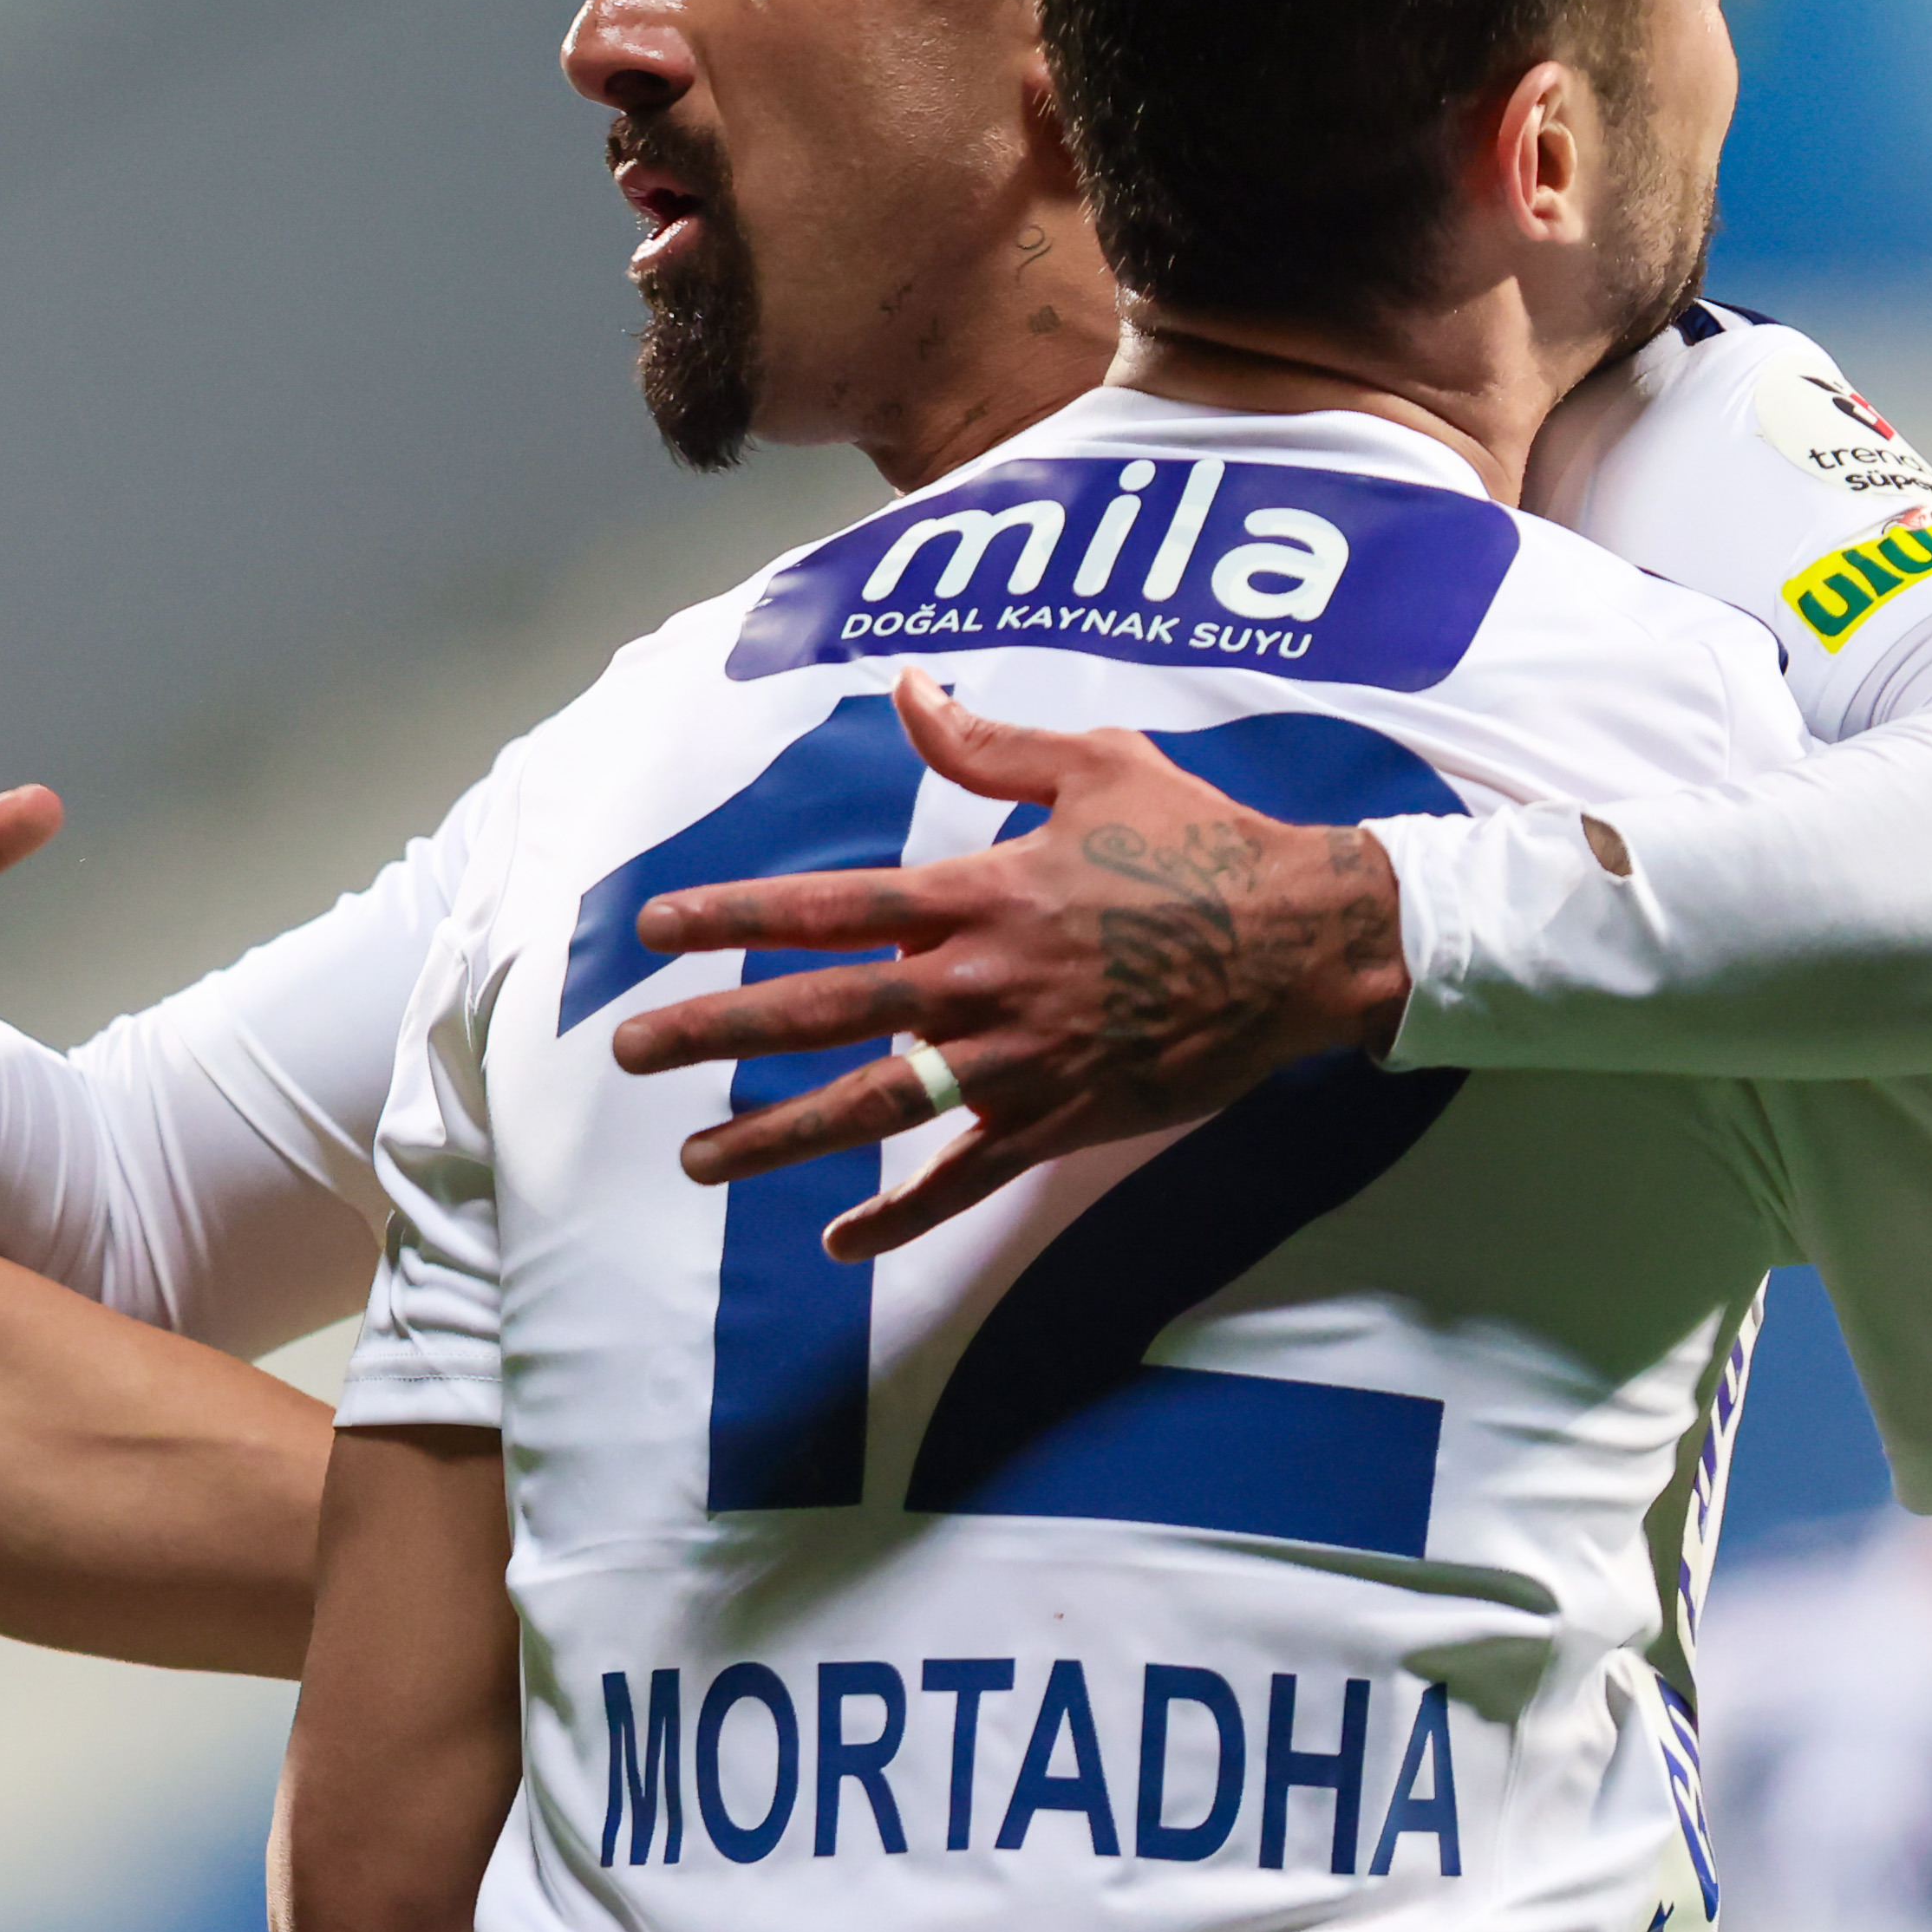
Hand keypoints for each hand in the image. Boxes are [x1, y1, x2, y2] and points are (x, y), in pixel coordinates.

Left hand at [606, 671, 1411, 1259]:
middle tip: (631, 1052)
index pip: (827, 906)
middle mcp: (980, 981)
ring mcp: (1018, 1062)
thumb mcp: (1094, 764)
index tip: (656, 931)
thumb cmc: (1199, 843)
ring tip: (699, 1158)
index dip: (734, 916)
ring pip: (874, 1108)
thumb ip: (987, 743)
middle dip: (716, 1030)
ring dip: (779, 1135)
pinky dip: (902, 1217)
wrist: (1300, 941)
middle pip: (823, 1011)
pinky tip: (841, 1242)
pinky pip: (966, 1181)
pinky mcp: (1061, 1121)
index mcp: (978, 893)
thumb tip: (909, 689)